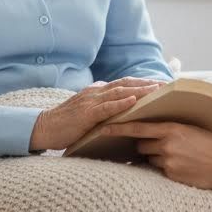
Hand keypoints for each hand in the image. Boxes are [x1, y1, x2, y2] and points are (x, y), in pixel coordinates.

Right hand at [30, 78, 163, 150]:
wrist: (43, 128)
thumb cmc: (67, 124)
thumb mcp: (88, 112)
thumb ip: (103, 107)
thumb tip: (120, 105)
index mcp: (98, 91)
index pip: (125, 83)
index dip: (144, 82)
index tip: (162, 84)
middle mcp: (96, 92)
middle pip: (127, 83)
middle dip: (148, 83)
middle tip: (168, 85)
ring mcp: (91, 101)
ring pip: (119, 92)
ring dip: (140, 90)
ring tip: (157, 90)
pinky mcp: (85, 114)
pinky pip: (106, 107)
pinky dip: (121, 103)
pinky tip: (134, 101)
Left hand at [102, 121, 211, 190]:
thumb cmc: (210, 144)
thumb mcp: (190, 128)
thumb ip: (169, 128)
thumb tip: (150, 127)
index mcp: (171, 128)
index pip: (138, 127)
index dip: (119, 128)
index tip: (103, 128)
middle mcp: (168, 144)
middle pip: (140, 145)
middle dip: (144, 145)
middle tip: (158, 144)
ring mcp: (169, 161)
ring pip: (149, 158)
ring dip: (155, 157)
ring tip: (175, 156)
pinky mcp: (172, 175)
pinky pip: (159, 170)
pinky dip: (164, 168)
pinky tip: (181, 165)